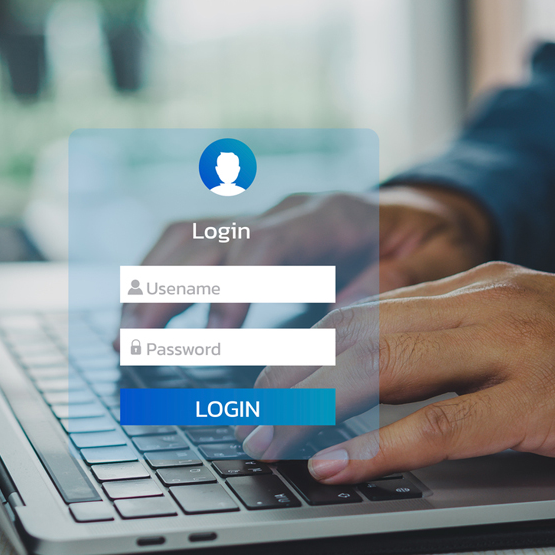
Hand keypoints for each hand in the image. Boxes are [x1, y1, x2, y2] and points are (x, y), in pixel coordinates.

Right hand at [115, 185, 493, 346]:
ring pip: (189, 237)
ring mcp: (265, 219)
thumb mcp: (431, 265)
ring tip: (124, 335)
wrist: (423, 213)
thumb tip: (341, 326)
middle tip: (134, 342)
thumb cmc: (429, 243)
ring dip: (150, 284)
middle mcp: (286, 211)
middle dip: (167, 290)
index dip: (232, 287)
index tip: (214, 338)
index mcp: (330, 216)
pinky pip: (192, 246)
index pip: (265, 244)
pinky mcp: (252, 236)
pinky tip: (141, 314)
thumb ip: (391, 289)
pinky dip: (160, 277)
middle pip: (209, 238)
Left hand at [240, 262, 554, 482]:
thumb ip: (454, 338)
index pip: (367, 310)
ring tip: (271, 437)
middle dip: (294, 375)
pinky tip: (338, 464)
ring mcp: (516, 346)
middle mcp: (487, 302)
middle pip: (362, 334)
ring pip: (387, 368)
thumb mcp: (523, 328)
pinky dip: (379, 445)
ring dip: (316, 407)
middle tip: (251, 412)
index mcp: (477, 285)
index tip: (269, 377)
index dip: (308, 346)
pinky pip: (442, 424)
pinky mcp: (544, 398)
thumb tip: (381, 369)